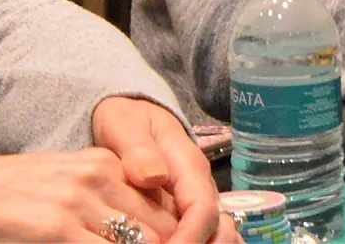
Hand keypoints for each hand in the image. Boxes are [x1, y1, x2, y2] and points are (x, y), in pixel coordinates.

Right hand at [0, 149, 178, 241]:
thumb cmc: (18, 196)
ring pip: (138, 242)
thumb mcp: (73, 184)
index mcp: (110, 164)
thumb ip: (111, 202)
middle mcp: (101, 176)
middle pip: (159, 227)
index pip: (166, 206)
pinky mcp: (54, 227)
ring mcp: (79, 201)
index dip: (177, 237)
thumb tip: (152, 233)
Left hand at [92, 97, 236, 243]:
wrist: (130, 114)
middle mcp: (199, 187)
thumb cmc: (126, 119)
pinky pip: (205, 235)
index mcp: (188, 165)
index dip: (189, 238)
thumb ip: (137, 148)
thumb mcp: (124, 124)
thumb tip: (153, 176)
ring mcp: (195, 201)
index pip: (202, 209)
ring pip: (219, 235)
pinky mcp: (186, 212)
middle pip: (220, 229)